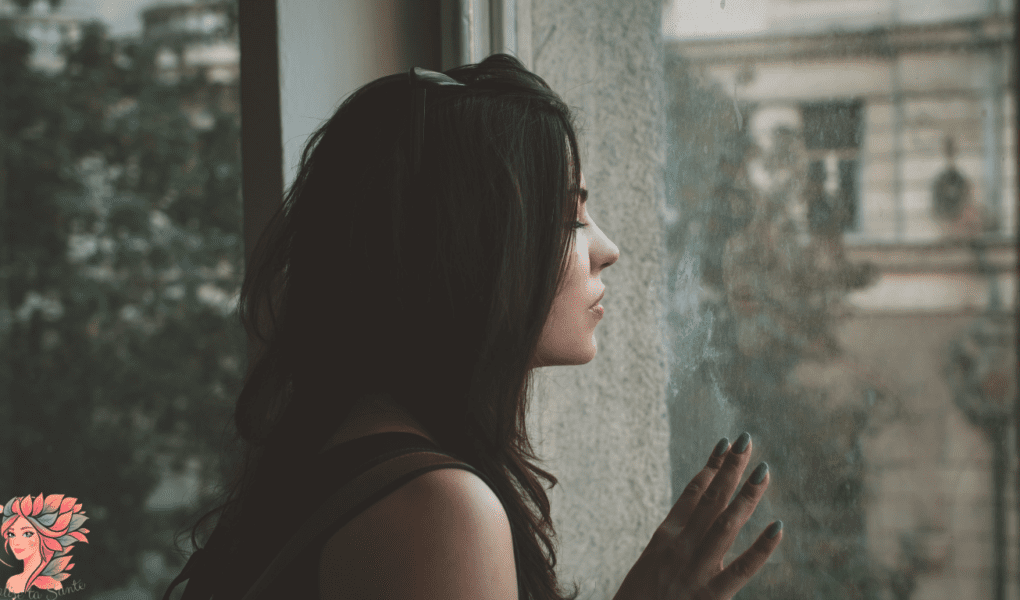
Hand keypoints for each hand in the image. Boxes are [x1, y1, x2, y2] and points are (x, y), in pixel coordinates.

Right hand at [613, 433, 781, 599]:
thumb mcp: (650, 567)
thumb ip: (673, 548)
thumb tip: (694, 529)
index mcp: (665, 537)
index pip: (693, 492)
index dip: (712, 467)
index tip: (726, 445)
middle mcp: (681, 546)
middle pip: (711, 499)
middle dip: (730, 468)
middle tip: (747, 439)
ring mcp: (696, 569)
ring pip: (726, 523)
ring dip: (746, 494)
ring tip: (763, 469)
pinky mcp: (711, 595)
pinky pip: (741, 569)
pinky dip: (761, 548)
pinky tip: (777, 527)